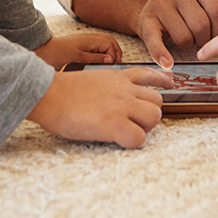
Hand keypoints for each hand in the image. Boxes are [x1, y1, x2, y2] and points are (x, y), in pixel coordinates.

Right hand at [27, 67, 173, 147]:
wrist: (48, 93)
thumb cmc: (61, 90)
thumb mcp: (93, 79)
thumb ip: (108, 86)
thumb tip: (111, 99)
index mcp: (118, 78)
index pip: (150, 75)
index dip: (162, 82)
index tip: (169, 85)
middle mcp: (125, 90)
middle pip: (158, 102)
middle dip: (149, 114)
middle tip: (133, 122)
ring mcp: (122, 106)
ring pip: (154, 117)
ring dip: (143, 128)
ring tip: (126, 131)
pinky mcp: (115, 124)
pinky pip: (139, 138)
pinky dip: (132, 142)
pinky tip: (118, 140)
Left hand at [34, 33, 122, 69]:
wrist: (44, 51)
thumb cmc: (57, 53)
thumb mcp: (78, 58)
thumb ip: (95, 57)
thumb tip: (110, 59)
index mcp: (89, 39)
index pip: (109, 44)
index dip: (114, 55)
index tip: (113, 65)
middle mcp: (89, 38)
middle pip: (110, 40)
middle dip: (116, 51)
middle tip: (116, 63)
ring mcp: (86, 40)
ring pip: (105, 41)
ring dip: (111, 50)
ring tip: (111, 61)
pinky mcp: (82, 44)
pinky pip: (98, 44)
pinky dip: (103, 50)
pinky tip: (102, 58)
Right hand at [135, 0, 217, 69]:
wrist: (150, 9)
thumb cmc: (185, 5)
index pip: (217, 10)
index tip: (217, 36)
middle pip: (201, 25)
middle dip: (204, 39)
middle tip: (200, 40)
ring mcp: (159, 3)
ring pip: (184, 37)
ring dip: (188, 46)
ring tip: (186, 40)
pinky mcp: (146, 20)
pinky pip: (156, 41)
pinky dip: (162, 55)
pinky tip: (167, 63)